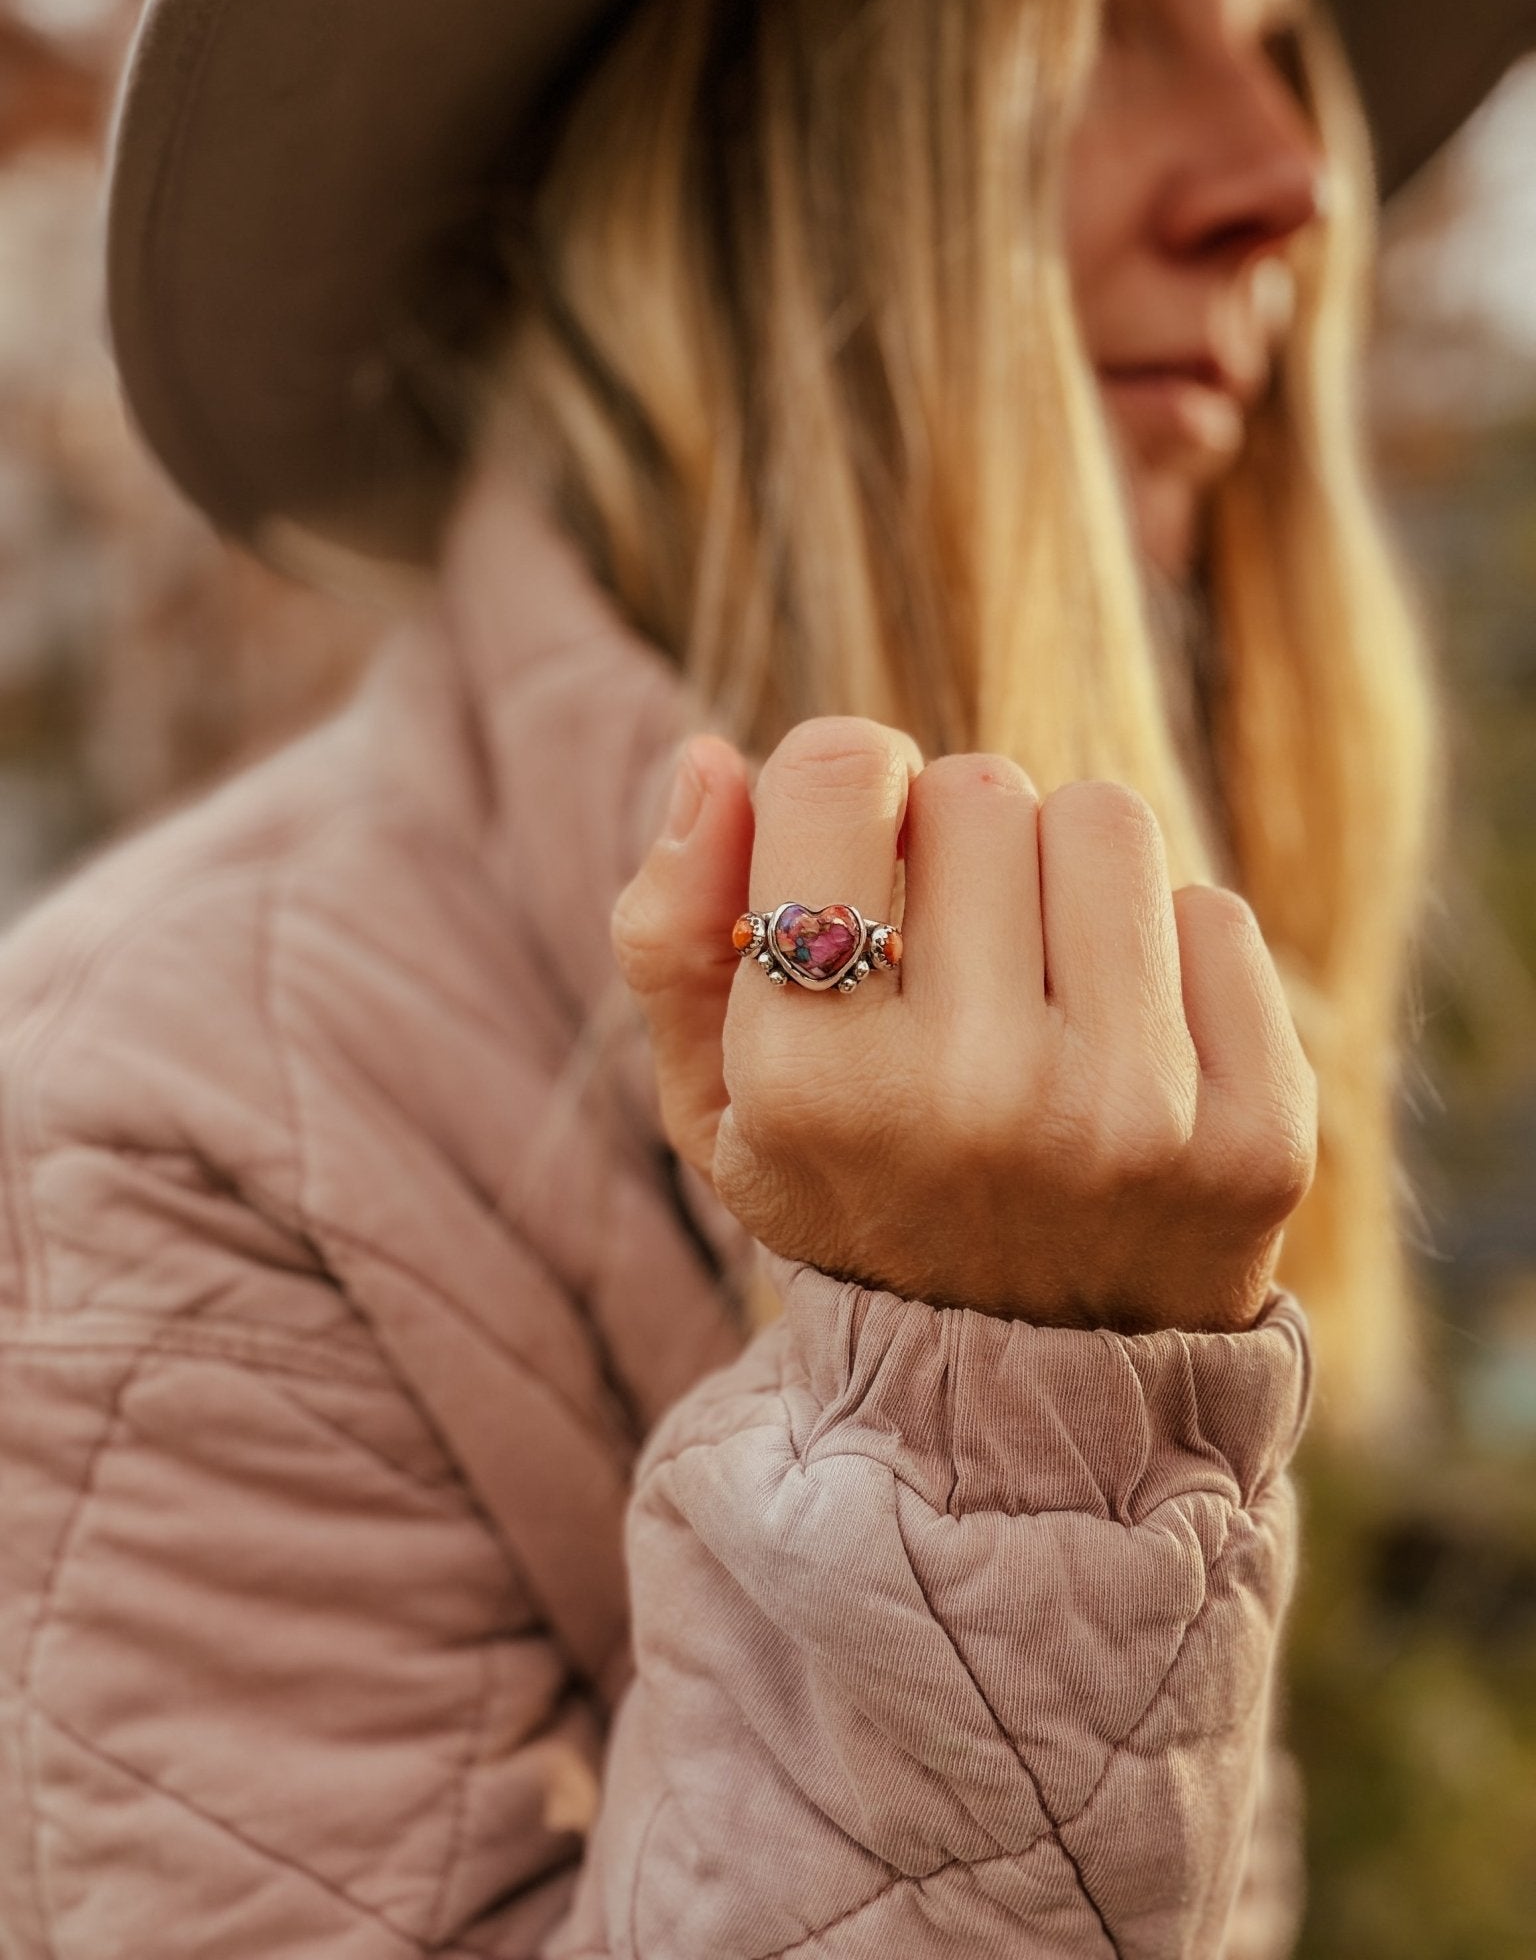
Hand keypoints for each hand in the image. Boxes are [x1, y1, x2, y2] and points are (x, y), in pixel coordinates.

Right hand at [611, 716, 1316, 1332]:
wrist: (1020, 1390)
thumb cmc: (855, 1192)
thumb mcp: (719, 1096)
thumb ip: (669, 929)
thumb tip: (709, 756)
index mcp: (815, 1080)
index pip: (839, 768)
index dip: (843, 791)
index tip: (856, 862)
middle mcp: (973, 1097)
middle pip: (978, 787)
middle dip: (954, 846)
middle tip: (950, 962)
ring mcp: (1130, 1119)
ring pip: (1104, 821)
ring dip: (1063, 880)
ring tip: (1037, 993)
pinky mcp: (1257, 1135)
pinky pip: (1215, 914)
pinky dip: (1164, 959)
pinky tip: (1125, 1054)